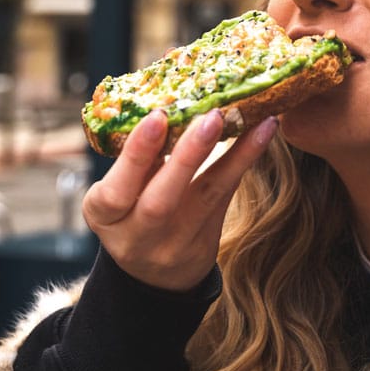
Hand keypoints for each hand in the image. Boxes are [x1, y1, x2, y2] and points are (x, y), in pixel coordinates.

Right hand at [82, 109, 276, 291]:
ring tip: (256, 120)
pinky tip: (264, 133)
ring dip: (233, 156)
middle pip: (160, 202)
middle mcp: (136, 237)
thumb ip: (137, 157)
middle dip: (187, 157)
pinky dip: (245, 161)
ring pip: (206, 198)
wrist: (153, 273)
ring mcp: (174, 245)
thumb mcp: (119, 189)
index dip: (136, 155)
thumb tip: (170, 97)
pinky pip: (227, 197)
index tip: (157, 116)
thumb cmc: (131, 211)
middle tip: (212, 117)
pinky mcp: (207, 244)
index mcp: (104, 215)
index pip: (115, 191)